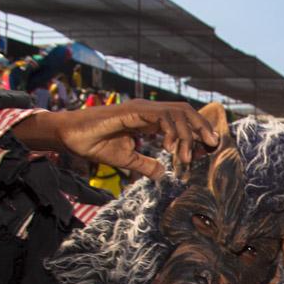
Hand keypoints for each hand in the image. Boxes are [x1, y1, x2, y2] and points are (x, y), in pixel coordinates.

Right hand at [12, 99, 218, 178]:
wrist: (71, 136)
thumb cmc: (95, 144)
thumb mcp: (127, 159)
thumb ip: (146, 164)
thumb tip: (163, 174)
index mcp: (148, 120)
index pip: (180, 119)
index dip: (196, 131)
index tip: (207, 148)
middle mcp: (148, 110)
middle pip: (184, 111)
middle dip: (202, 127)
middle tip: (213, 145)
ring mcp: (141, 109)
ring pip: (177, 112)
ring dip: (189, 133)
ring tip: (189, 155)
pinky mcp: (133, 112)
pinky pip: (161, 117)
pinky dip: (172, 131)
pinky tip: (171, 148)